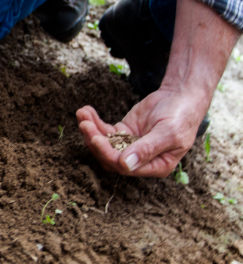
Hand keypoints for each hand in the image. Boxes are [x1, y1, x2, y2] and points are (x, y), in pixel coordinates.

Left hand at [76, 87, 209, 176]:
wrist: (182, 96)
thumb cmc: (181, 116)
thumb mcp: (168, 133)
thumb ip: (147, 149)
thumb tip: (126, 165)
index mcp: (155, 166)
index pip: (125, 167)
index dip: (108, 154)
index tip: (96, 139)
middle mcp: (140, 160)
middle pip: (109, 157)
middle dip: (95, 141)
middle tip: (85, 124)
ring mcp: (129, 146)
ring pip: (104, 143)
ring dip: (90, 130)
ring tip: (82, 114)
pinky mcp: (123, 132)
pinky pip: (104, 130)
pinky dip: (94, 122)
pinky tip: (86, 111)